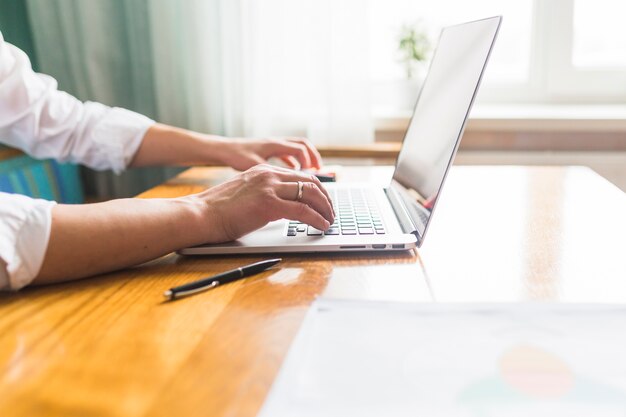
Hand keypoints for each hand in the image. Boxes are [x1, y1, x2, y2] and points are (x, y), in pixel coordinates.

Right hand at [190, 164, 334, 242]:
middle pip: (310, 182)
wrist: (199, 214)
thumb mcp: (246, 195)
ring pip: (310, 194)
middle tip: (331, 213)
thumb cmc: (217, 211)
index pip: (300, 176)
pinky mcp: (268, 204)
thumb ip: (265, 195)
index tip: (324, 202)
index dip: (317, 190)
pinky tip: (321, 226)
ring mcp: (268, 187)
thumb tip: (283, 208)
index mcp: (263, 171)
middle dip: (326, 199)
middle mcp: (268, 175)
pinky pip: (302, 210)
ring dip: (325, 209)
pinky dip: (316, 219)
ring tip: (330, 221)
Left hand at [220, 137, 322, 170]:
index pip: (299, 148)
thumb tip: (284, 184)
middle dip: (313, 157)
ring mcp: (273, 145)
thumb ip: (269, 173)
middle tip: (320, 172)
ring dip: (306, 159)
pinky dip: (295, 163)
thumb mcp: (252, 165)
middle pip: (303, 144)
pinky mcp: (269, 151)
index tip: (311, 174)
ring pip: (296, 148)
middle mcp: (276, 142)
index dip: (308, 161)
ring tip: (312, 174)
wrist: (222, 149)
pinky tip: (295, 175)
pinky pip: (287, 154)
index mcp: (274, 144)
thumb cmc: (235, 155)